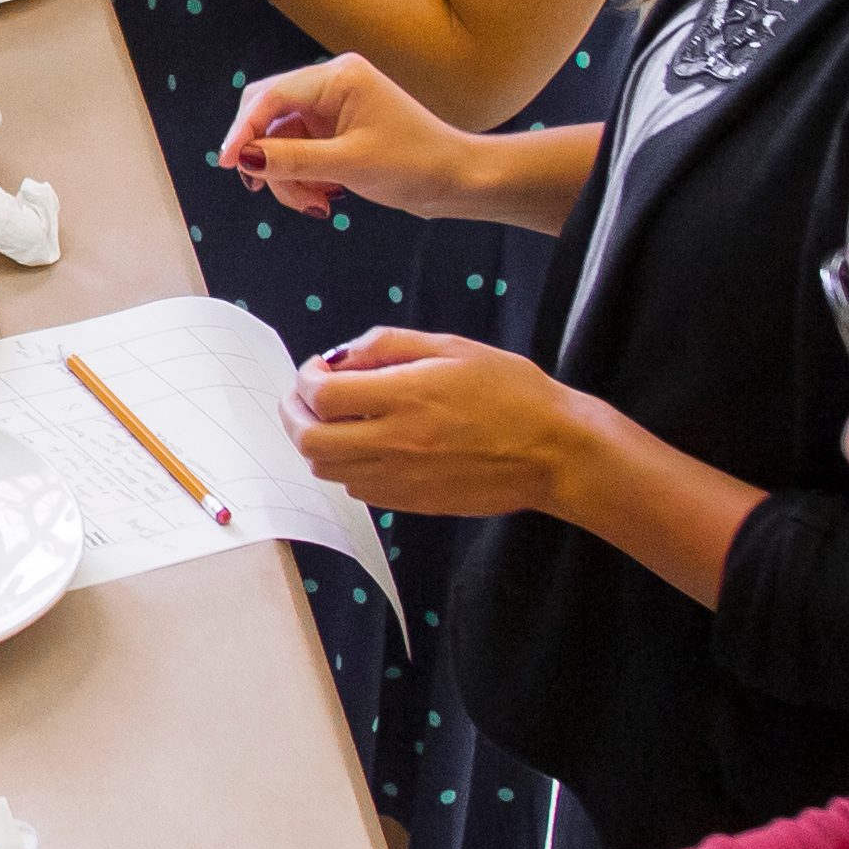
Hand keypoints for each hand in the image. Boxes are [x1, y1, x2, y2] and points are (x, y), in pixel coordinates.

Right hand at [217, 52, 485, 221]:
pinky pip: (299, 153)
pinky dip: (302, 178)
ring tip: (312, 204)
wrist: (457, 180)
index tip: (228, 163)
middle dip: (266, 157)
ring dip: (287, 176)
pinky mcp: (336, 132)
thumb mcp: (349, 164)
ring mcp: (333, 109)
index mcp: (338, 77)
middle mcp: (332, 85)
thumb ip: (292, 160)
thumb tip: (244, 158)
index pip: (272, 96)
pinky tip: (321, 199)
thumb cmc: (416, 163)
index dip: (243, 130)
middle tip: (264, 191)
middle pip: (269, 116)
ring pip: (281, 141)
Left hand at [289, 327, 605, 520]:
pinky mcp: (412, 503)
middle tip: (304, 397)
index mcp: (406, 397)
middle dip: (294, 414)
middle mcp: (397, 442)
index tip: (318, 369)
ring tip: (334, 420)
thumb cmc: (512, 393)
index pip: (321, 396)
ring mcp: (402, 479)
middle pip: (310, 440)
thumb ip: (389, 345)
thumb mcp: (452, 348)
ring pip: (327, 470)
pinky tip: (366, 444)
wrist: (554, 452)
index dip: (307, 379)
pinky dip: (346, 466)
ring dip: (317, 441)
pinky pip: (358, 489)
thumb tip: (341, 355)